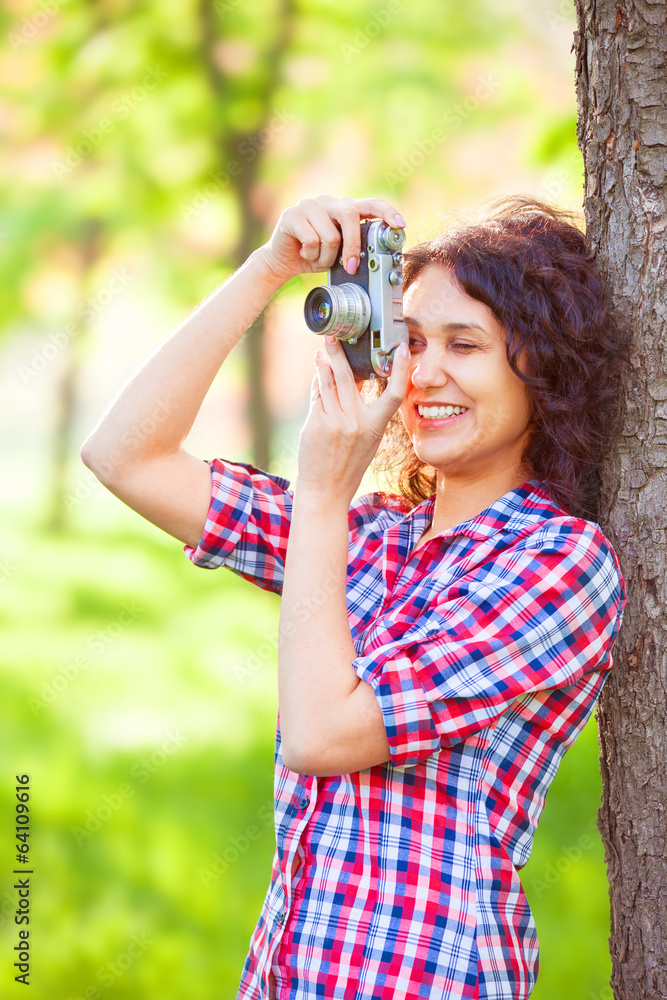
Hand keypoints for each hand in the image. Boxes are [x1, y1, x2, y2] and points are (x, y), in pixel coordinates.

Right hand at [258, 194, 406, 284]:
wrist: (282, 262)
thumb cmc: (315, 256)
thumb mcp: (340, 253)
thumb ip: (356, 247)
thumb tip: (379, 257)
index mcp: (343, 208)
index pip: (370, 203)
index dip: (387, 212)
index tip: (400, 225)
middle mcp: (328, 201)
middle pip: (349, 215)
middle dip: (353, 246)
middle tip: (350, 267)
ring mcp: (309, 205)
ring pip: (330, 235)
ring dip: (326, 257)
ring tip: (317, 259)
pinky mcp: (291, 215)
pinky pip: (312, 240)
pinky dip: (311, 255)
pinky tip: (304, 254)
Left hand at [294, 334, 411, 506]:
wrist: (326, 490)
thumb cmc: (347, 465)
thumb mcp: (366, 439)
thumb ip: (362, 412)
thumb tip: (351, 380)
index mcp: (376, 426)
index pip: (395, 393)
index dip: (401, 370)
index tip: (403, 349)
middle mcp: (357, 421)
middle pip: (348, 376)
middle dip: (338, 353)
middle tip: (333, 336)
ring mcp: (335, 421)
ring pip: (328, 382)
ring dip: (323, 364)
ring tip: (321, 352)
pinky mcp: (316, 423)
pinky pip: (317, 396)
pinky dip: (317, 384)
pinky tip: (317, 375)